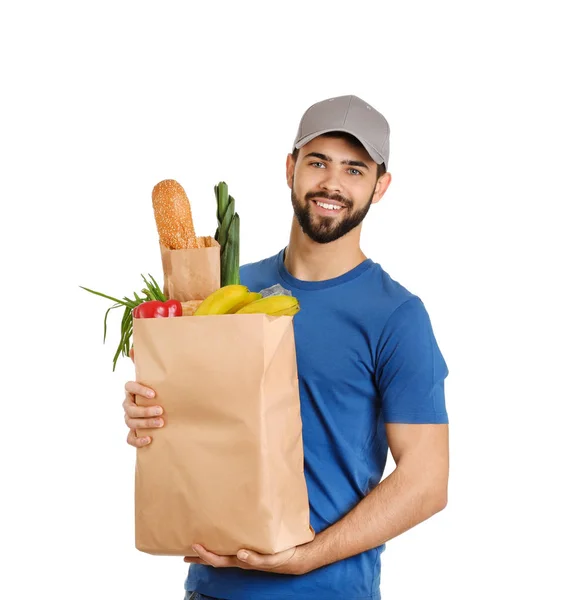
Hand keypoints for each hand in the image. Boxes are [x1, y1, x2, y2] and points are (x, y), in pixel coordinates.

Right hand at [122, 347, 162, 447]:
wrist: (157, 408)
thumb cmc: (154, 390)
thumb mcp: (151, 377)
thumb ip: (143, 364)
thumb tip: (134, 347)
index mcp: (131, 391)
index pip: (129, 387)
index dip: (139, 390)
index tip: (154, 394)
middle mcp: (128, 405)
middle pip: (130, 408)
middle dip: (145, 410)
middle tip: (161, 411)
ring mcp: (129, 419)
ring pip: (131, 422)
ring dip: (145, 423)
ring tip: (161, 423)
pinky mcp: (133, 432)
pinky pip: (130, 438)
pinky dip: (138, 440)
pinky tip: (150, 440)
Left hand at [184, 542, 310, 575]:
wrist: (297, 557)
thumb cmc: (283, 557)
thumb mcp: (271, 559)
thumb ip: (256, 558)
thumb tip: (240, 554)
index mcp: (243, 561)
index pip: (219, 560)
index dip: (205, 554)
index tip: (195, 545)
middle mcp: (241, 559)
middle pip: (216, 560)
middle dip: (201, 556)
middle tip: (187, 549)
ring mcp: (245, 556)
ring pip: (222, 555)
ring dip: (209, 552)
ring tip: (198, 546)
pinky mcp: (251, 549)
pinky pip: (232, 548)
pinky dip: (223, 545)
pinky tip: (221, 539)